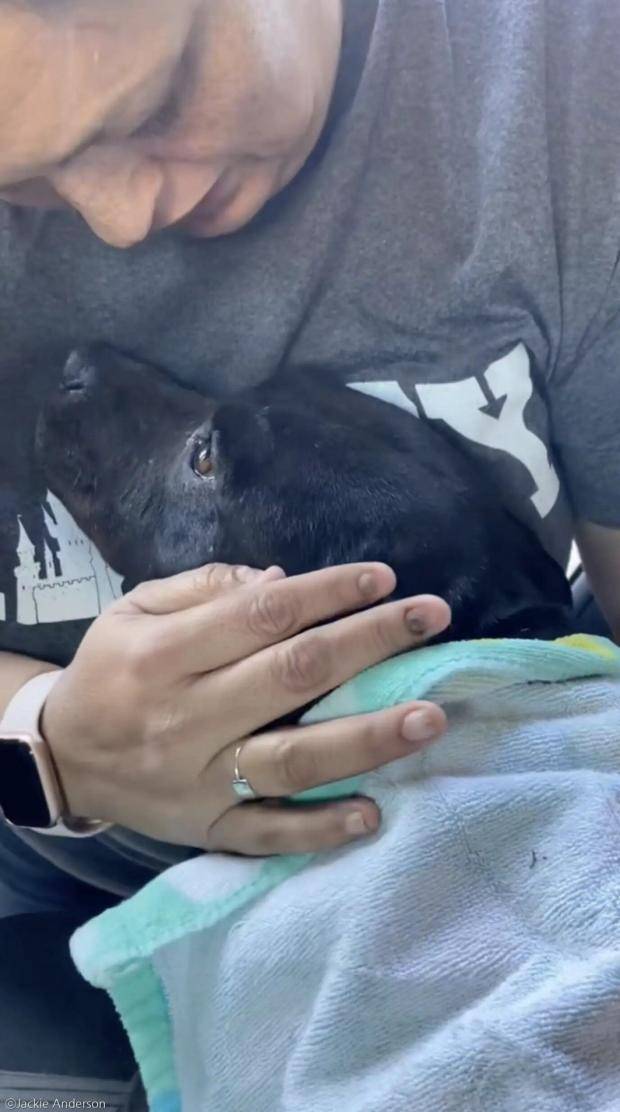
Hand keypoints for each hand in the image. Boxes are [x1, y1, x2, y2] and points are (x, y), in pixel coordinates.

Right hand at [42, 562, 448, 854]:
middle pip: (291, 677)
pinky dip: (320, 828)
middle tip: (433, 617)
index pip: (261, 617)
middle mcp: (185, 717)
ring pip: (293, 760)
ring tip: (430, 717)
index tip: (384, 578)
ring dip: (367, 738)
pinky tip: (373, 813)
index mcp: (165, 655)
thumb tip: (282, 582)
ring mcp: (199, 780)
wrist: (61, 758)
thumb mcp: (134, 609)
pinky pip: (267, 833)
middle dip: (369, 642)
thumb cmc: (111, 670)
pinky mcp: (206, 828)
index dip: (328, 593)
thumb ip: (203, 589)